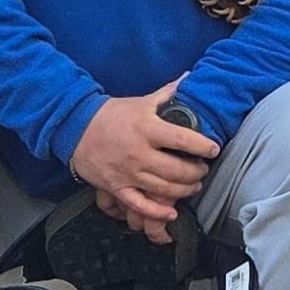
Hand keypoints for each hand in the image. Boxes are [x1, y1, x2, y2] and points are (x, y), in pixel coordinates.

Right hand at [75, 90, 220, 234]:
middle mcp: (139, 153)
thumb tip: (188, 77)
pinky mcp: (117, 187)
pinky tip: (172, 212)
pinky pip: (140, 205)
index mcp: (147, 129)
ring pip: (164, 189)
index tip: (214, 149)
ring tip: (193, 185)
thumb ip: (166, 93)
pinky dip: (157, 212)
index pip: (182, 140)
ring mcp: (128, 173)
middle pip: (177, 170)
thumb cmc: (110, 114)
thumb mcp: (141, 101)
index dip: (203, 146)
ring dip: (184, 190)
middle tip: (203, 169)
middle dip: (196, 172)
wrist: (75, 128)